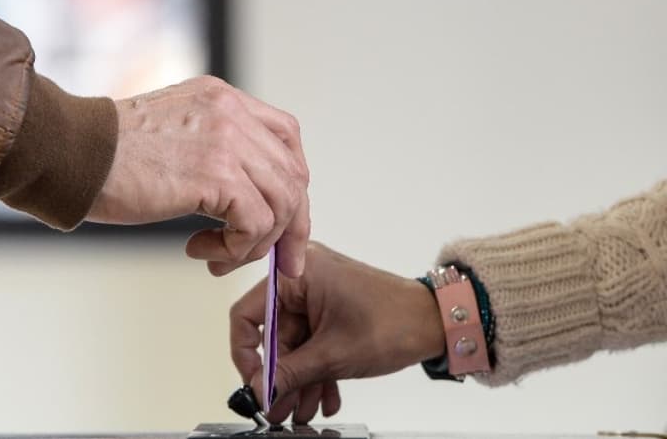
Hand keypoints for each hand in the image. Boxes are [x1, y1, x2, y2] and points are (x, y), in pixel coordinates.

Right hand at [86, 76, 309, 276]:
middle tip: (275, 261)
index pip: (287, 138)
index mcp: (224, 100)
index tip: (285, 222)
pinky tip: (203, 250)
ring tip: (220, 257)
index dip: (293, 185)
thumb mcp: (175, 135)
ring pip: (281, 202)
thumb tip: (249, 201)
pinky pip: (256, 222)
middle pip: (293, 174)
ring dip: (256, 243)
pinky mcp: (215, 173)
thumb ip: (215, 152)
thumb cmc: (108, 155)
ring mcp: (227, 140)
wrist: (68, 153)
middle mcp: (232, 113)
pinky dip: (237, 249)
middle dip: (290, 226)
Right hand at [229, 242, 444, 423]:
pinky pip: (314, 340)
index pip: (248, 313)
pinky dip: (318, 368)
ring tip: (302, 409)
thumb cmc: (396, 320)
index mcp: (298, 273)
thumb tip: (261, 390)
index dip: (246, 353)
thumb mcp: (333, 354)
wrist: (437, 321)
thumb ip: (290, 373)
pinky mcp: (332, 308)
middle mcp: (304, 278)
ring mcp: (319, 293)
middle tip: (279, 406)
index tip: (255, 382)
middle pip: (275, 334)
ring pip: (296, 343)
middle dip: (281, 376)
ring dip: (301, 378)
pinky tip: (324, 396)